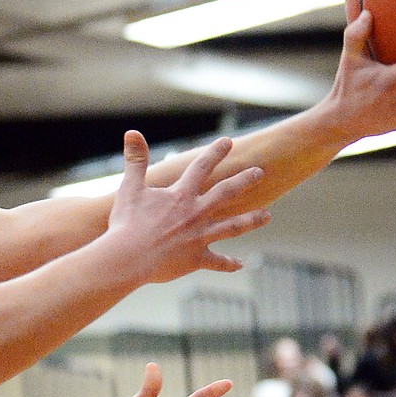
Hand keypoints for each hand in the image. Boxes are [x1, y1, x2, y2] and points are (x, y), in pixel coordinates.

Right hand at [108, 131, 269, 283]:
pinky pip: (217, 262)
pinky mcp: (196, 259)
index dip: (215, 153)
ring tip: (267, 216)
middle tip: (260, 172)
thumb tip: (132, 132)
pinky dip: (228, 263)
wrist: (129, 257)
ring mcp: (199, 236)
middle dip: (245, 180)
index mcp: (181, 195)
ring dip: (251, 220)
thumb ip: (136, 160)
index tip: (228, 142)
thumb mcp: (130, 187)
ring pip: (232, 226)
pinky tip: (240, 264)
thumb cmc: (127, 223)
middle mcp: (196, 213)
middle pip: (226, 192)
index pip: (202, 167)